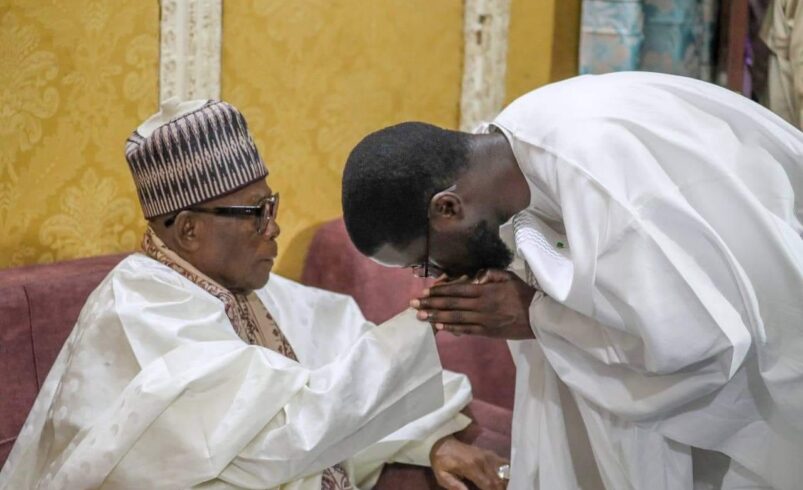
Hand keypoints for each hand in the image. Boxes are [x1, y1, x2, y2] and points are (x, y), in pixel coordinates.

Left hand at [411, 269, 537, 338]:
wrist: (538, 316)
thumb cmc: (522, 294)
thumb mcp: (508, 276)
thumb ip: (490, 273)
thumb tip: (474, 276)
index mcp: (485, 290)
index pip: (457, 290)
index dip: (440, 292)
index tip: (425, 293)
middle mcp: (481, 305)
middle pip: (451, 304)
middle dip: (431, 304)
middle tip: (413, 305)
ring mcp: (483, 320)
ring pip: (455, 318)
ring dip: (436, 317)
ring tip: (420, 317)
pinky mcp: (487, 332)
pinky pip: (466, 330)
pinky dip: (452, 329)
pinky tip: (439, 327)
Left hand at [430, 436, 507, 489]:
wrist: (442, 443)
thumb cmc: (442, 462)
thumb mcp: (443, 476)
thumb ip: (455, 486)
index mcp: (471, 467)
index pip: (488, 484)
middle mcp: (482, 460)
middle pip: (499, 479)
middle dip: (502, 488)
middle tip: (506, 489)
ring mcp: (487, 455)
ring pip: (504, 471)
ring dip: (506, 482)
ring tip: (507, 486)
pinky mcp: (489, 453)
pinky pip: (504, 463)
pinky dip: (508, 472)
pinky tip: (508, 479)